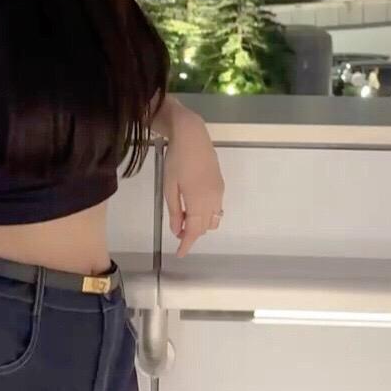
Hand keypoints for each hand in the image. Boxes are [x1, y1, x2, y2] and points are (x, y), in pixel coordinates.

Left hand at [163, 107, 224, 256]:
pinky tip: (195, 208)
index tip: (179, 254)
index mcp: (198, 201)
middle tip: (177, 234)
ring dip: (201, 225)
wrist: (192, 136)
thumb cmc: (176, 160)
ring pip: (213, 219)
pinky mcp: (220, 185)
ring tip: (186, 221)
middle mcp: (213, 200)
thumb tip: (177, 231)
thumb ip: (175, 210)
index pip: (194, 231)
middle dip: (192, 234)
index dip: (187, 244)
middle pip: (205, 227)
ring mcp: (219, 192)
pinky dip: (206, 215)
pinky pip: (217, 208)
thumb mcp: (169, 186)